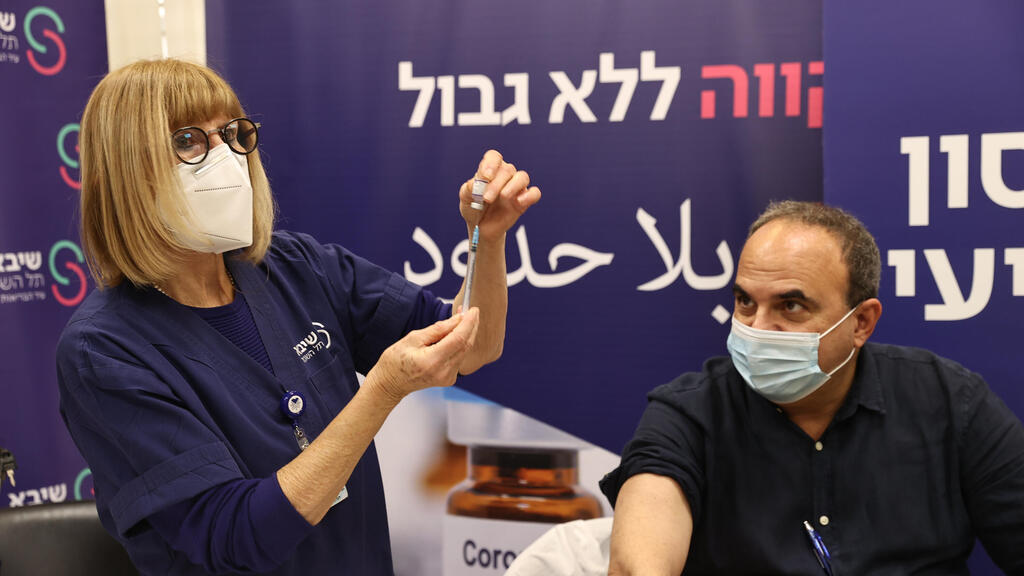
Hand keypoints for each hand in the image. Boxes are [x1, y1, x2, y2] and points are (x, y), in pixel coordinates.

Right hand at [365, 308, 479, 404]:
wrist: (390, 384)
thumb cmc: (396, 360)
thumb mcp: (413, 338)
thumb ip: (438, 329)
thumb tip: (458, 319)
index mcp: (432, 361)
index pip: (458, 339)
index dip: (468, 323)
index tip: (473, 309)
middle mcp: (443, 372)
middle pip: (466, 345)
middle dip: (471, 326)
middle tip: (471, 310)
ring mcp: (448, 378)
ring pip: (465, 351)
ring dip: (467, 334)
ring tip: (462, 318)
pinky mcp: (449, 379)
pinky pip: (460, 357)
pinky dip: (461, 343)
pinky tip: (456, 333)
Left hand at [459, 150, 541, 240]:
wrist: (480, 228)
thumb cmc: (473, 208)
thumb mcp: (465, 198)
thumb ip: (469, 188)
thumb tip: (478, 183)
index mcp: (490, 170)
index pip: (494, 157)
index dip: (491, 164)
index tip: (486, 177)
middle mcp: (505, 176)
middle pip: (507, 169)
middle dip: (496, 184)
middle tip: (487, 198)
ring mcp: (516, 188)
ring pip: (523, 177)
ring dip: (513, 186)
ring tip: (503, 197)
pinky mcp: (524, 201)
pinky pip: (534, 193)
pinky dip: (530, 196)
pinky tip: (518, 202)